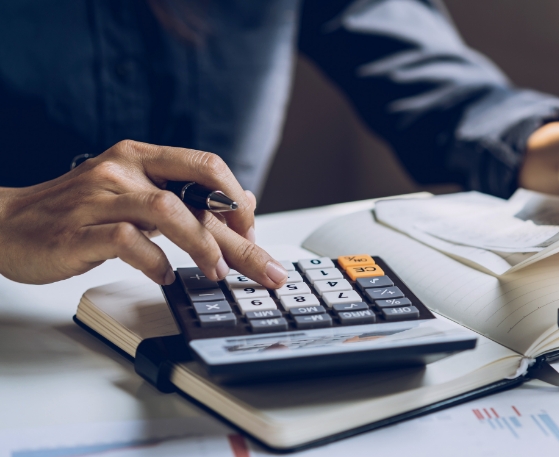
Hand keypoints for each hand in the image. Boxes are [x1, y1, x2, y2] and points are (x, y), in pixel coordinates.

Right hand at [0, 140, 287, 286]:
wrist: (3, 224)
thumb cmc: (75, 212)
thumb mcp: (134, 194)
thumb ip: (185, 196)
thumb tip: (243, 201)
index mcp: (140, 156)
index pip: (206, 166)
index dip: (238, 200)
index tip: (253, 232)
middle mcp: (123, 169)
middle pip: (198, 196)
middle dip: (240, 237)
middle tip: (266, 270)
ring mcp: (100, 198)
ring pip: (168, 211)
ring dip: (202, 246)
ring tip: (216, 273)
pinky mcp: (78, 230)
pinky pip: (128, 242)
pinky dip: (154, 262)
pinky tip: (163, 276)